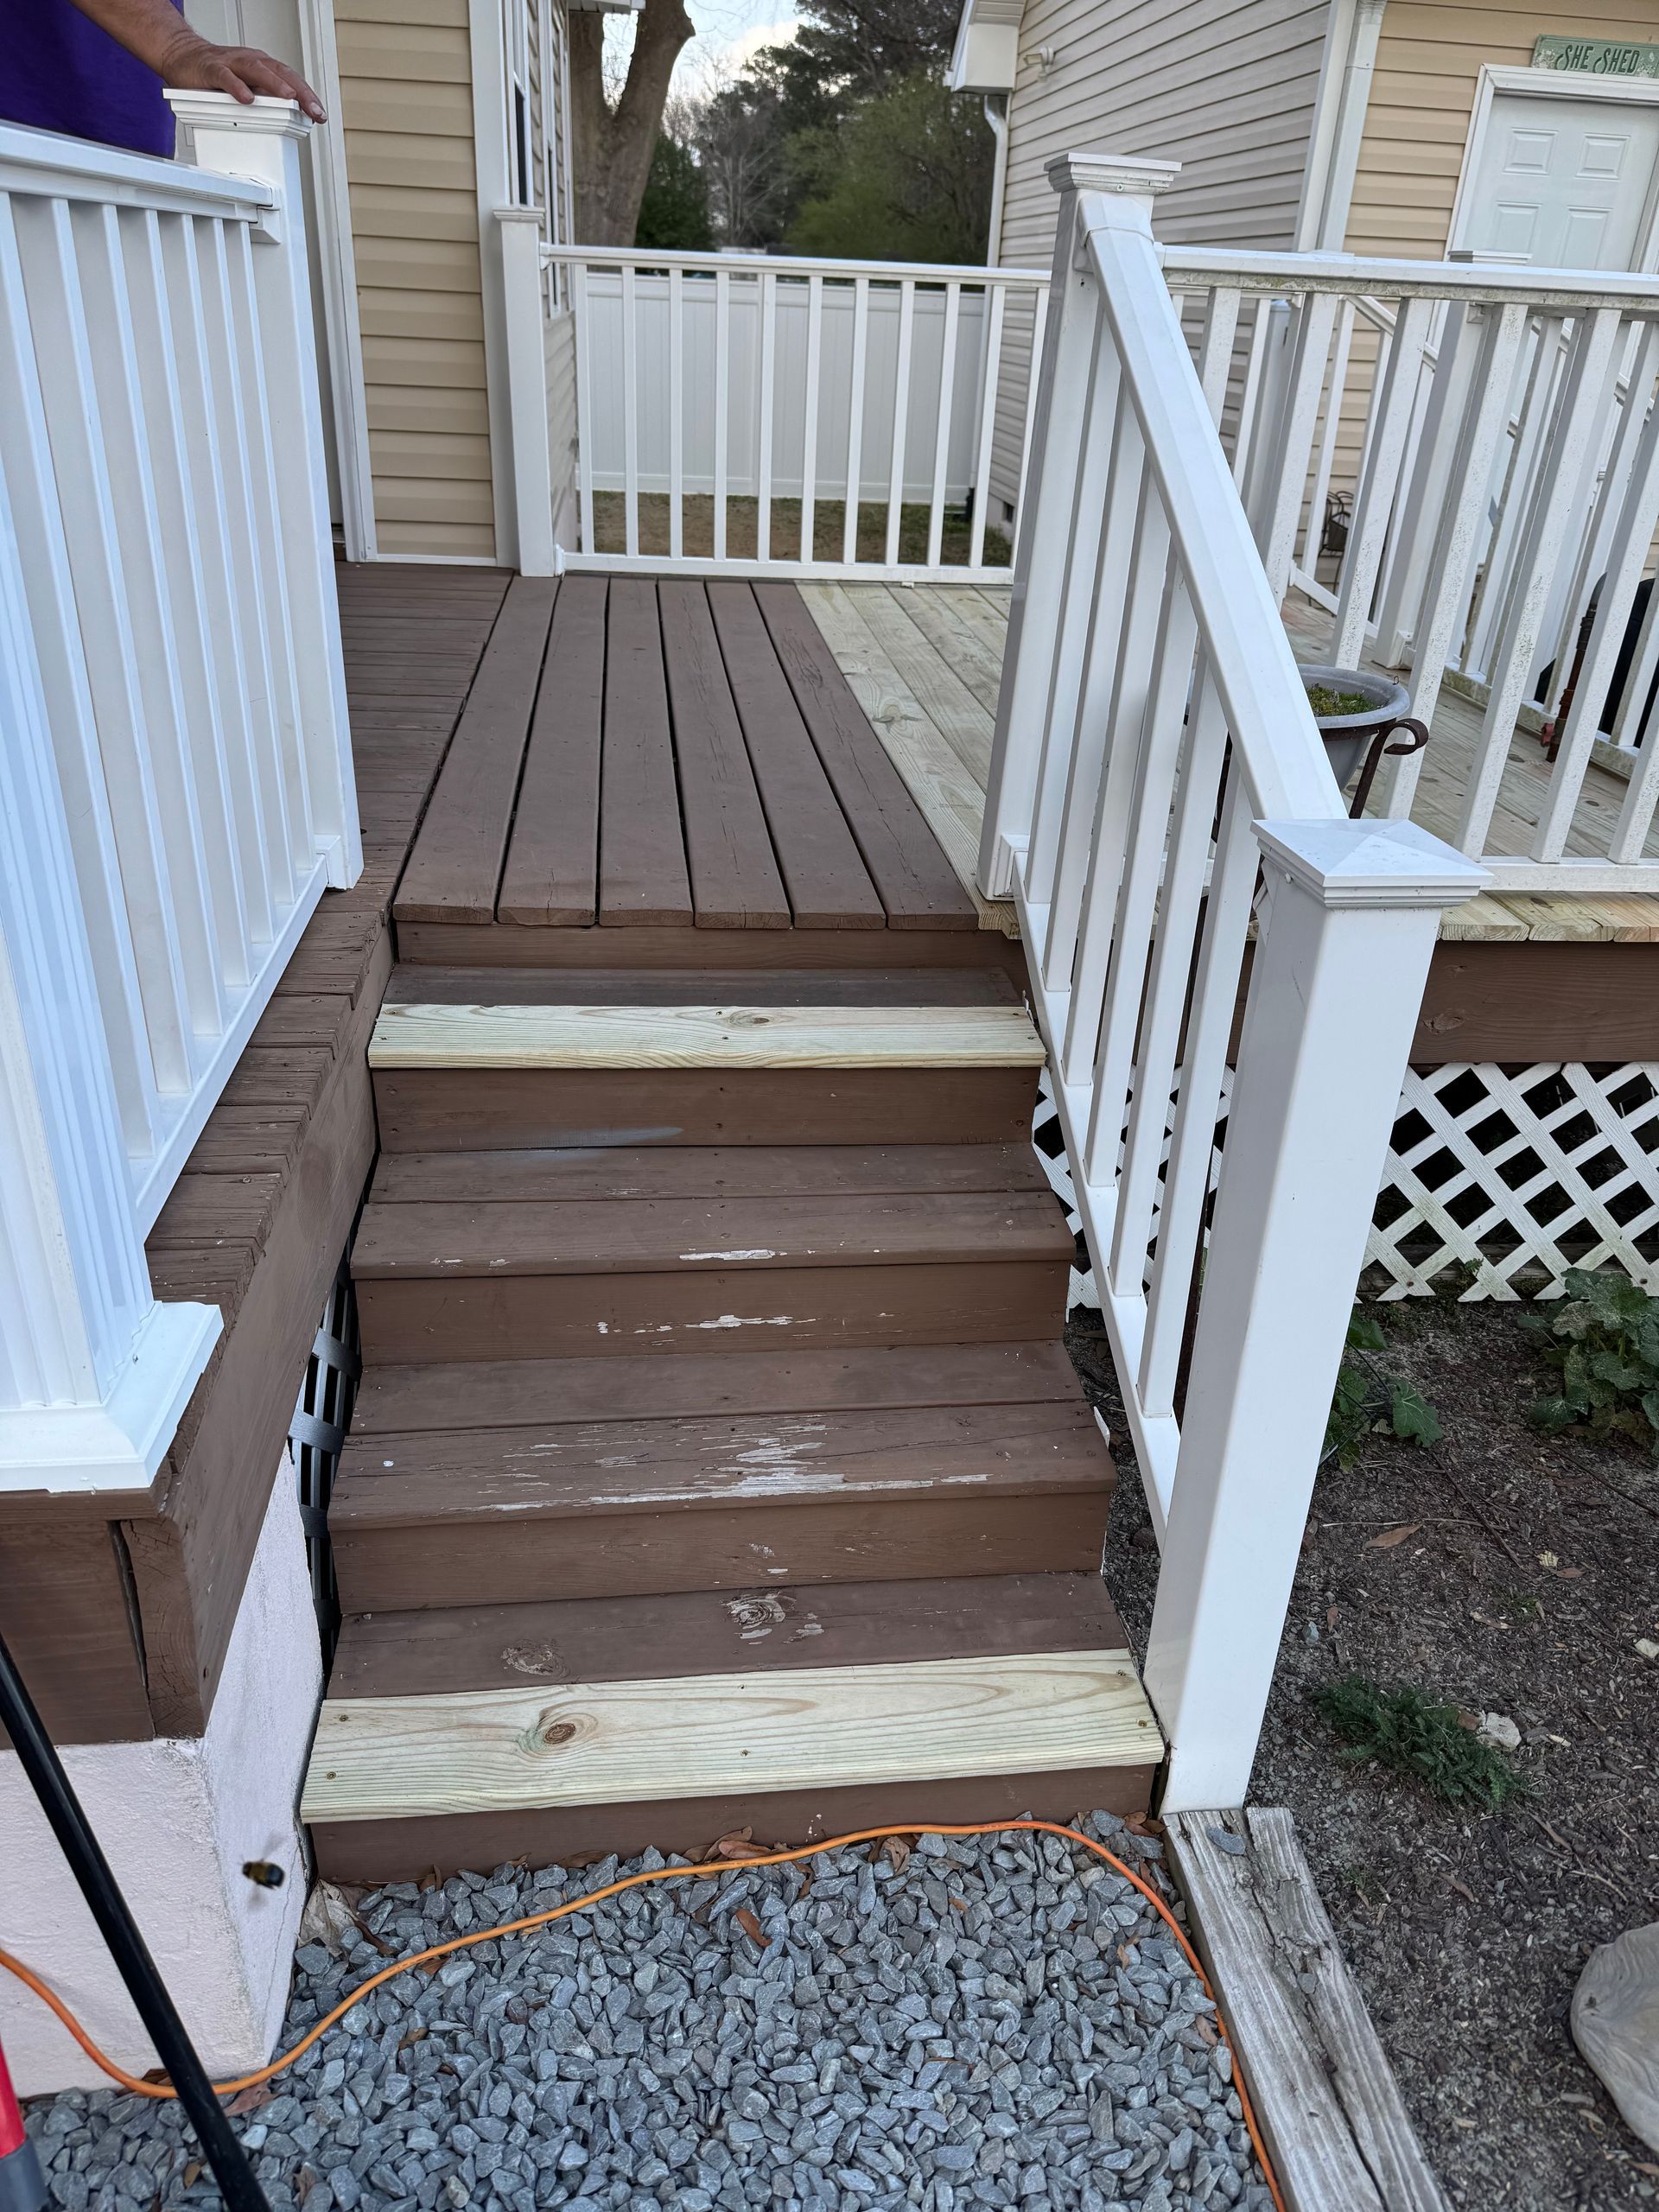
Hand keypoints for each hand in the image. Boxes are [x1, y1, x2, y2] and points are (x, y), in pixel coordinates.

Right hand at [155, 28, 326, 119]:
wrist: (183, 55)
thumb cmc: (217, 73)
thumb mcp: (247, 86)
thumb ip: (265, 100)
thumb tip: (289, 122)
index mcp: (262, 66)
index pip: (290, 79)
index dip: (307, 95)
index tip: (320, 115)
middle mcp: (250, 61)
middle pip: (280, 73)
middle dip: (300, 92)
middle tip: (315, 111)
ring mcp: (231, 64)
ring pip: (256, 70)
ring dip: (274, 84)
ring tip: (289, 98)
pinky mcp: (210, 69)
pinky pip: (225, 77)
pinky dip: (236, 87)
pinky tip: (246, 98)